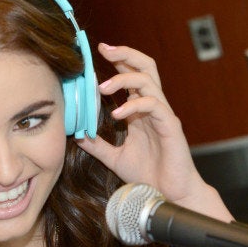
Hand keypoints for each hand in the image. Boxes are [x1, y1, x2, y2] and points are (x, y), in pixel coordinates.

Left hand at [76, 44, 208, 206]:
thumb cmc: (149, 175)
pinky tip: (116, 114)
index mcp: (140, 111)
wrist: (170, 196)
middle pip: (145, 67)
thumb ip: (97, 145)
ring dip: (123, 80)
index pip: (131, 76)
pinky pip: (153, 105)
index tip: (97, 52)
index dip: (118, 61)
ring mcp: (163, 115)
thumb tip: (77, 134)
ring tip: (102, 87)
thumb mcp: (114, 157)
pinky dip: (133, 105)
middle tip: (104, 49)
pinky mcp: (170, 126)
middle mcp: (153, 107)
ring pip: (148, 81)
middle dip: (125, 54)